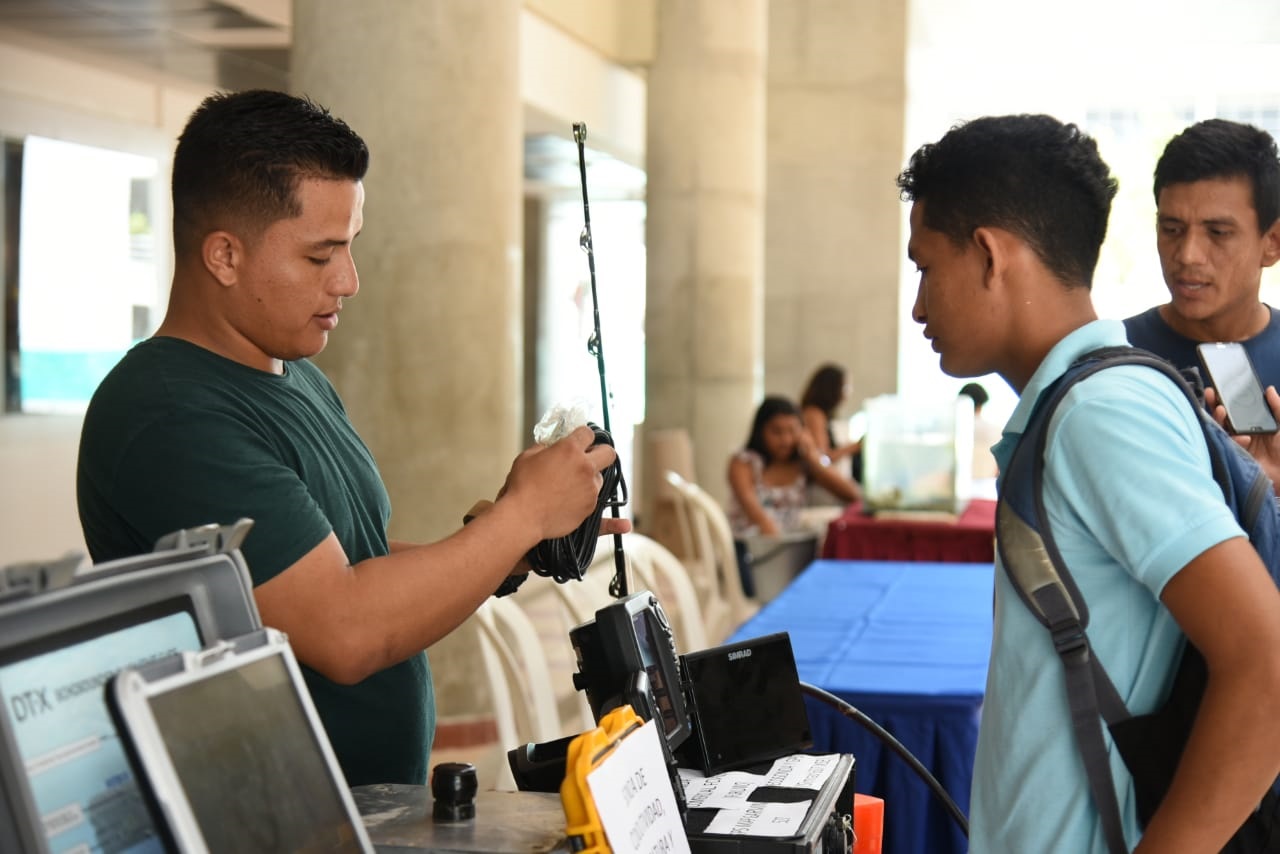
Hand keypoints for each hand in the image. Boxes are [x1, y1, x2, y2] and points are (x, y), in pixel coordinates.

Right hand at [500, 425, 618, 540]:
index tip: (579, 440)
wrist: (523, 517)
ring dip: (590, 477)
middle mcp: (585, 467)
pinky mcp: (590, 507)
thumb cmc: (522, 487)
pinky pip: (593, 497)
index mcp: (570, 450)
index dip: (583, 435)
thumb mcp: (528, 456)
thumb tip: (552, 446)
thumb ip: (545, 447)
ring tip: (570, 484)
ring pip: (600, 477)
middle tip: (589, 457)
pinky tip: (567, 499)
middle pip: (608, 453)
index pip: (588, 433)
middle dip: (601, 452)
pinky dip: (584, 496)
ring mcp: (590, 488)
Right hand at [1206, 385, 1279, 487]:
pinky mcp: (1234, 454)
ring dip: (1219, 418)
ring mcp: (1238, 443)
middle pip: (1225, 417)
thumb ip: (1277, 407)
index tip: (1221, 389)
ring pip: (1222, 429)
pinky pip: (1227, 444)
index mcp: (1256, 424)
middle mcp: (1244, 432)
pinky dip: (1233, 439)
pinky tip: (1244, 438)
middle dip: (1216, 404)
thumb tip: (1269, 390)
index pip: (1239, 409)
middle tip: (1211, 394)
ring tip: (1221, 410)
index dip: (1229, 399)